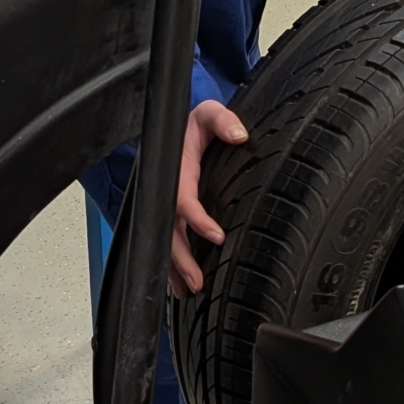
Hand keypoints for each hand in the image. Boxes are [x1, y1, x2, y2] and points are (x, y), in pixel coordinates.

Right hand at [171, 101, 242, 295]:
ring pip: (164, 239)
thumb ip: (221, 119)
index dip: (196, 218)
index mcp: (174, 168)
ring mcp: (163, 202)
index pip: (182, 198)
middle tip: (197, 281)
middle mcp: (165, 189)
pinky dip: (171, 264)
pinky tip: (178, 286)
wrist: (177, 128)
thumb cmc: (193, 124)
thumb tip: (239, 134)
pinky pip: (165, 238)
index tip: (216, 237)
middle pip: (168, 229)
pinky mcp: (166, 211)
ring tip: (187, 291)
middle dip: (180, 258)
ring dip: (173, 267)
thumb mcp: (206, 112)